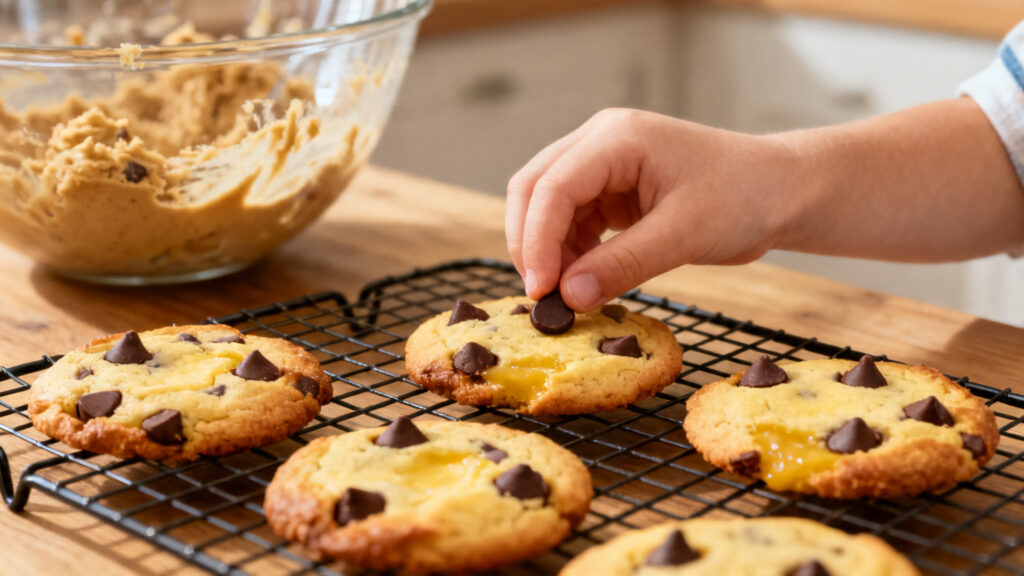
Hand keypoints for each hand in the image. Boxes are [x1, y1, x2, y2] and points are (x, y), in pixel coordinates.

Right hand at [506, 108, 796, 310]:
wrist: (779, 191)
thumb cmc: (744, 197)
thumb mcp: (684, 234)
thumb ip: (623, 265)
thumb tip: (569, 298)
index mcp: (617, 137)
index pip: (553, 186)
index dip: (537, 240)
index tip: (540, 290)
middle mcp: (600, 143)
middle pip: (534, 189)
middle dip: (531, 243)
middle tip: (540, 297)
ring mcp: (602, 165)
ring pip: (546, 208)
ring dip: (548, 252)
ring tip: (564, 296)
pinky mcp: (610, 190)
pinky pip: (571, 222)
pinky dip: (568, 253)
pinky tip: (580, 283)